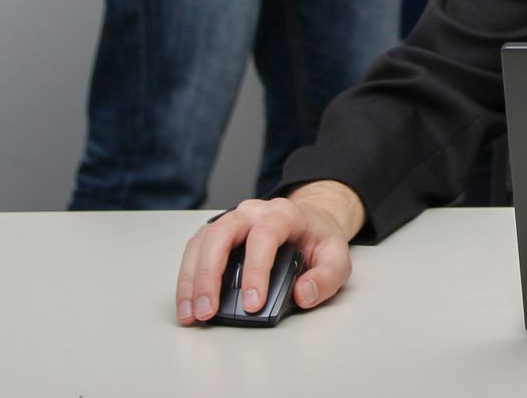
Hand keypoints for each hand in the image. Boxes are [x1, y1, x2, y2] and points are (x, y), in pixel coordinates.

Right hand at [174, 182, 363, 324]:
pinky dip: (188, 279)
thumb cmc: (319, 241)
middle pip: (222, 234)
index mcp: (285, 213)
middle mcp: (253, 212)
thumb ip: (327, 277)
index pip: (264, 235)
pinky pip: (195, 251)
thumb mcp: (338, 258)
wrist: (311, 223)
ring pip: (203, 242)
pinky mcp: (218, 234)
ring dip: (192, 279)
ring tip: (192, 314)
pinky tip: (188, 304)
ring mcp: (232, 220)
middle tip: (208, 310)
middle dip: (210, 274)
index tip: (253, 303)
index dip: (256, 269)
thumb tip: (304, 294)